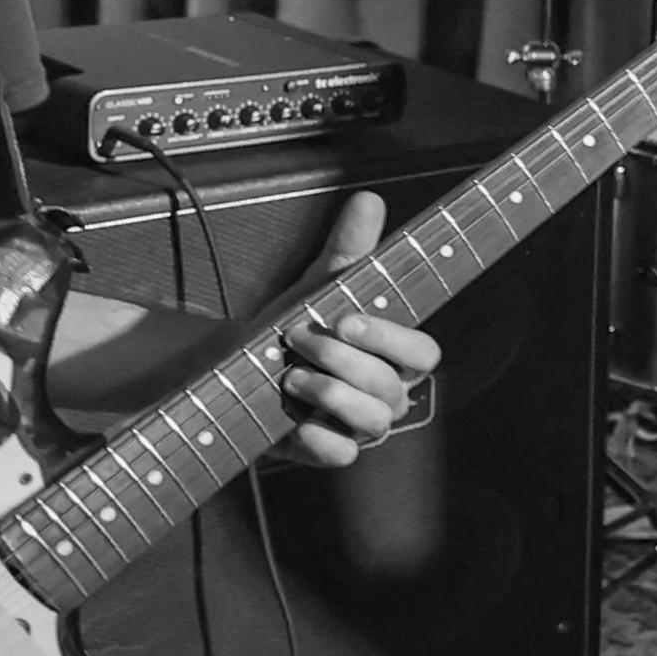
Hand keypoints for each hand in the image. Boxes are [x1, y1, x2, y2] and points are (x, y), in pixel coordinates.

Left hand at [273, 193, 443, 465]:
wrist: (233, 370)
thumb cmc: (288, 329)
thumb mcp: (319, 285)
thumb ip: (349, 248)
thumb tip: (368, 199)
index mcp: (393, 356)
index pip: (423, 353)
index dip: (390, 338)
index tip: (345, 318)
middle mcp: (385, 393)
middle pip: (395, 386)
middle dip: (345, 361)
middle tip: (300, 338)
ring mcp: (359, 427)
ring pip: (375, 420)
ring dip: (332, 394)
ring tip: (291, 376)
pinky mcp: (328, 451)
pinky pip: (342, 455)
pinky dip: (320, 437)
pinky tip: (295, 418)